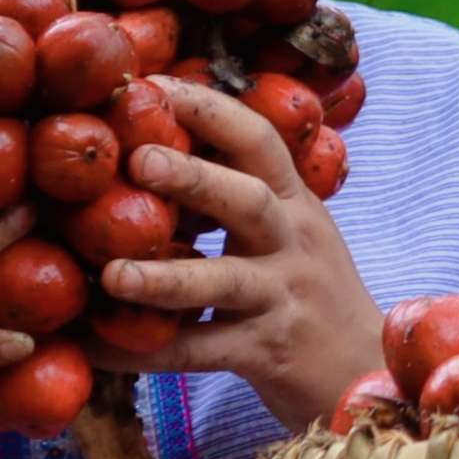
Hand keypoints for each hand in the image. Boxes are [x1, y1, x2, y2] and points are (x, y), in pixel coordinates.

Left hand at [94, 74, 382, 433]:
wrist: (365, 374)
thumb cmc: (308, 296)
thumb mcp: (293, 235)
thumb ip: (241, 196)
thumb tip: (152, 149)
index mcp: (295, 204)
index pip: (258, 140)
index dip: (207, 108)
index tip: (150, 85)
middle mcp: (294, 243)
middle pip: (248, 200)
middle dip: (194, 176)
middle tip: (139, 158)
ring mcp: (284, 299)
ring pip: (224, 281)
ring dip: (166, 277)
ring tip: (113, 274)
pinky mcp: (267, 354)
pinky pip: (199, 351)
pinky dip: (143, 350)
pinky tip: (94, 347)